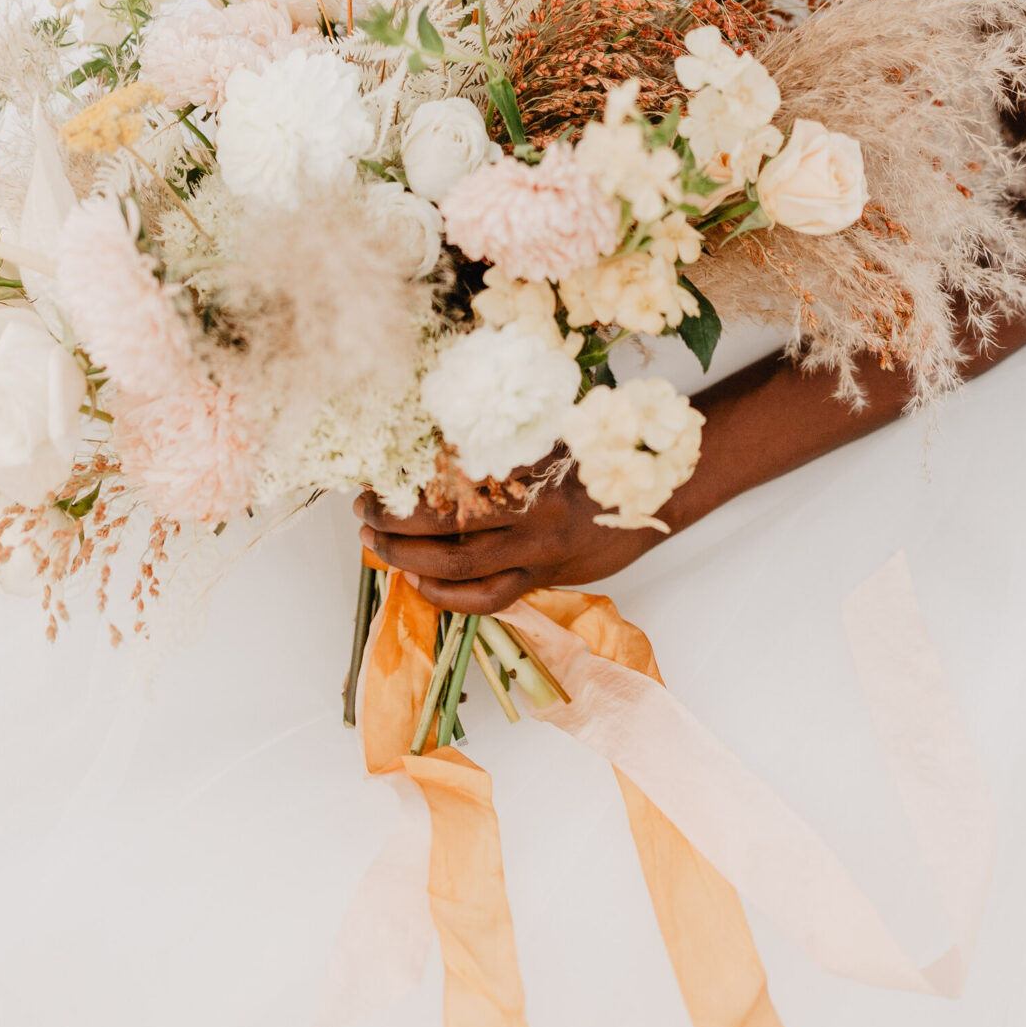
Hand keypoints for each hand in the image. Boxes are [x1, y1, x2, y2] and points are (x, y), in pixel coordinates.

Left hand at [355, 465, 665, 613]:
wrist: (661, 486)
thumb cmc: (603, 448)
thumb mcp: (551, 428)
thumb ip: (503, 440)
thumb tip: (441, 440)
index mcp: (524, 465)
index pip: (446, 478)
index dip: (404, 484)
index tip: (375, 477)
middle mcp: (527, 510)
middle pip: (443, 525)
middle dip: (393, 523)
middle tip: (363, 511)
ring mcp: (537, 549)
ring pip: (459, 566)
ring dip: (409, 559)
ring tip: (378, 545)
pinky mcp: (547, 576)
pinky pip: (489, 597)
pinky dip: (450, 596)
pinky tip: (423, 586)